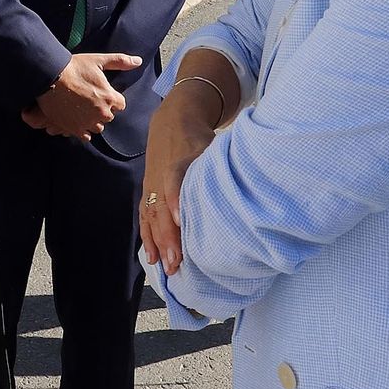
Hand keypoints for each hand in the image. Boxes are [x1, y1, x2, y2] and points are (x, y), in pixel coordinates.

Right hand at [22, 52, 142, 139]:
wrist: (50, 77)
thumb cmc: (74, 67)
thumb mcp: (98, 61)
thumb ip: (120, 61)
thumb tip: (138, 61)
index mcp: (110, 97)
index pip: (120, 104)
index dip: (111, 98)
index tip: (102, 92)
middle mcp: (102, 113)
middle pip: (109, 116)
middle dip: (102, 109)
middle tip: (90, 99)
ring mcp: (88, 122)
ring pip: (98, 127)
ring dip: (93, 120)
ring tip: (82, 109)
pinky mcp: (75, 129)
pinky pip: (86, 136)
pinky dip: (83, 130)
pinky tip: (77, 119)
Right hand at [139, 85, 219, 274]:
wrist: (172, 122)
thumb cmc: (197, 140)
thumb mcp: (210, 145)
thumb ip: (219, 166)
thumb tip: (243, 186)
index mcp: (179, 162)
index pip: (174, 180)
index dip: (175, 199)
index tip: (180, 219)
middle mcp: (160, 177)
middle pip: (161, 208)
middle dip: (168, 236)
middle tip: (177, 261)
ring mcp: (151, 186)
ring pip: (151, 217)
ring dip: (158, 243)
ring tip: (167, 267)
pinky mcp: (147, 192)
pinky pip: (144, 218)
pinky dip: (147, 238)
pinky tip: (152, 258)